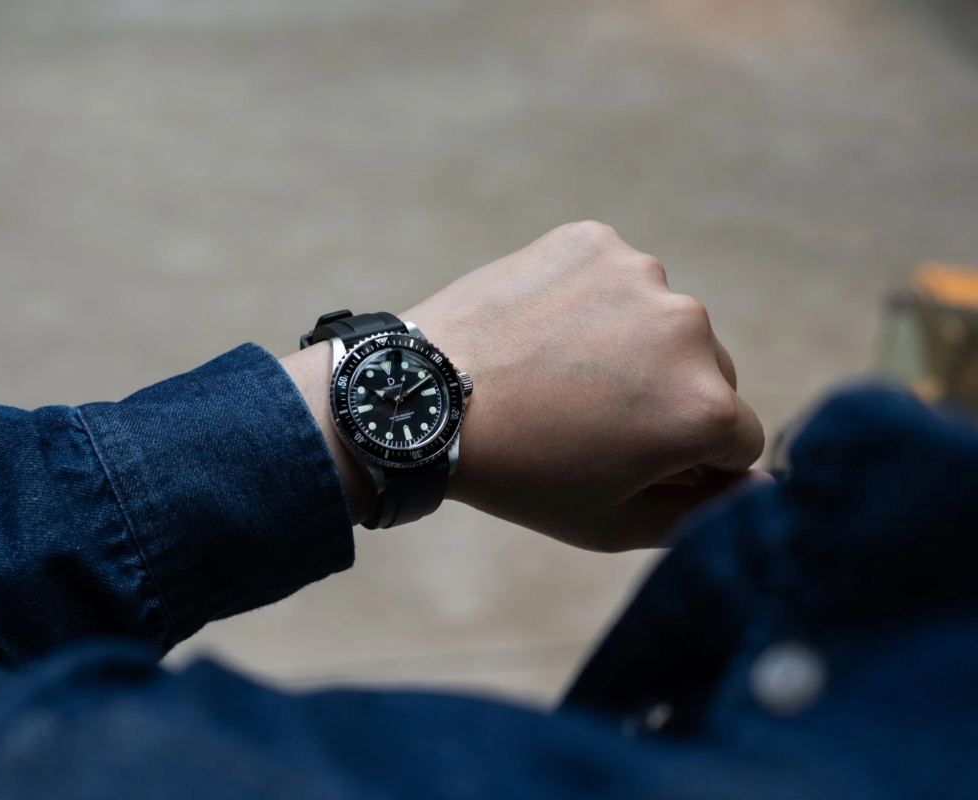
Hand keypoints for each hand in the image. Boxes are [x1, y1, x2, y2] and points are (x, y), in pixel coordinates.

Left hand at [398, 222, 765, 550]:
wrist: (424, 398)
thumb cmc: (519, 473)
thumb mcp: (612, 524)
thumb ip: (703, 513)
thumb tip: (766, 485)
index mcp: (704, 407)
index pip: (740, 440)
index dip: (689, 461)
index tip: (633, 460)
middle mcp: (689, 328)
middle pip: (711, 375)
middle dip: (668, 400)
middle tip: (589, 420)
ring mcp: (640, 275)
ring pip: (663, 324)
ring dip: (632, 348)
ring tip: (559, 375)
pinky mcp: (593, 242)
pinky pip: (617, 280)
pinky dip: (592, 303)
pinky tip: (545, 333)